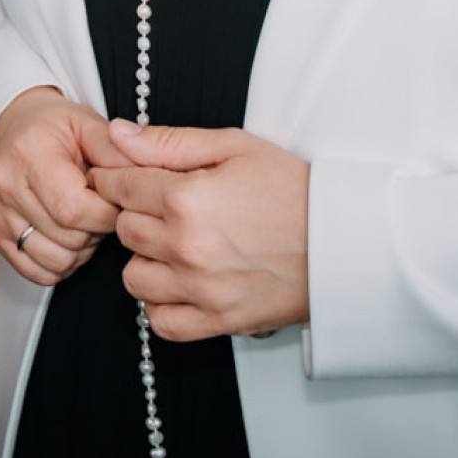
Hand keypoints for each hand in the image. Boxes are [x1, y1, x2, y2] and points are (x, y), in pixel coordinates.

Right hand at [0, 86, 129, 286]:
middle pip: (68, 238)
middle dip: (97, 231)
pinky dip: (62, 264)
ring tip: (85, 221)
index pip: (74, 209)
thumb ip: (115, 150)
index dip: (106, 213)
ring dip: (82, 250)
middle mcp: (7, 187)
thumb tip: (142, 179)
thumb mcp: (87, 123)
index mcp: (29, 154)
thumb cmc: (53, 127)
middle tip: (100, 207)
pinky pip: (39, 273)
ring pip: (57, 262)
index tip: (115, 199)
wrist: (13, 127)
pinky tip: (68, 237)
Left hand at [91, 121, 309, 340]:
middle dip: (134, 213)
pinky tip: (178, 282)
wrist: (343, 240)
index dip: (115, 177)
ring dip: (145, 260)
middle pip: (124, 230)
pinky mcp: (219, 321)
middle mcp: (187, 247)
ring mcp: (201, 289)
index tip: (119, 176)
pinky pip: (161, 323)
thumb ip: (168, 141)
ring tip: (170, 244)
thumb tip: (117, 135)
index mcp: (186, 198)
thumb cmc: (292, 188)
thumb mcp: (232, 145)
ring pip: (134, 278)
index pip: (120, 186)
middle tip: (157, 205)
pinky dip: (161, 304)